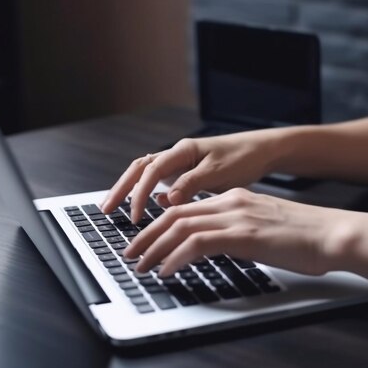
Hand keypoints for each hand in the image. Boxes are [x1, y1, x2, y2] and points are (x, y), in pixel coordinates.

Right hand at [101, 131, 279, 220]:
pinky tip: (153, 209)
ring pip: (147, 175)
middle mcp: (178, 155)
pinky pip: (163, 183)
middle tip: (106, 210)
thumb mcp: (218, 173)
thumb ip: (192, 185)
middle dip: (120, 189)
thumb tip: (167, 201)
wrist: (262, 151)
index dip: (139, 194)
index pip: (151, 171)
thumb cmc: (243, 158)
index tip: (134, 216)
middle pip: (140, 170)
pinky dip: (152, 194)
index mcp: (183, 151)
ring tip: (116, 209)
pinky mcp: (188, 174)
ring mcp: (182, 164)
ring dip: (131, 191)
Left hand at [125, 188, 355, 276]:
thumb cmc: (305, 236)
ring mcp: (237, 217)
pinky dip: (176, 257)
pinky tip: (166, 270)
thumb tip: (219, 246)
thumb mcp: (265, 227)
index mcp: (235, 199)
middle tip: (131, 254)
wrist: (332, 234)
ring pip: (180, 227)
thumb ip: (239, 230)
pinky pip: (198, 244)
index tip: (145, 241)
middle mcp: (231, 203)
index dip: (160, 225)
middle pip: (175, 215)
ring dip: (154, 248)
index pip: (186, 208)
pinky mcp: (244, 235)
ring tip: (140, 266)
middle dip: (147, 235)